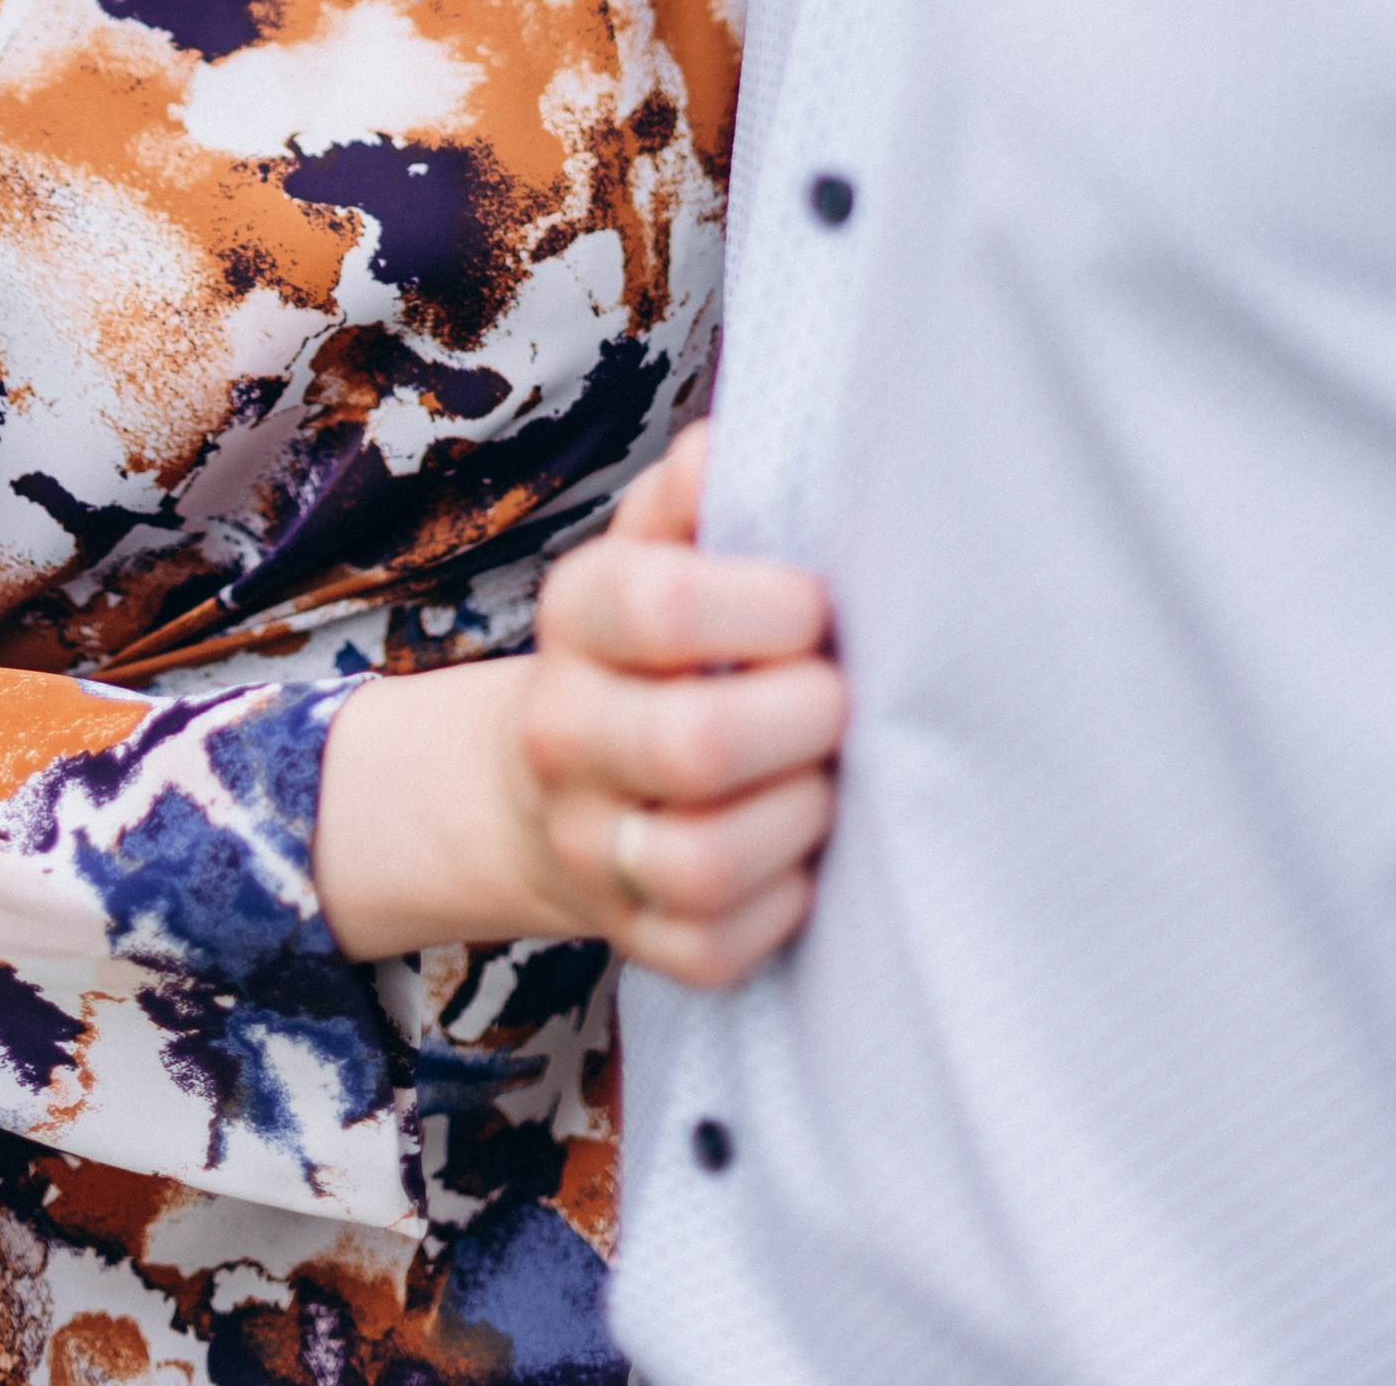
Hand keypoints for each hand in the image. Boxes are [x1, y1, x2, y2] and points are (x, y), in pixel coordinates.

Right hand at [512, 422, 843, 987]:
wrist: (557, 785)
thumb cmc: (651, 645)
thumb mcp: (657, 548)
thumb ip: (694, 496)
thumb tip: (723, 452)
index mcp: (575, 618)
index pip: (664, 605)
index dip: (770, 606)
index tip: (815, 606)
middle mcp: (564, 736)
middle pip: (695, 744)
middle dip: (804, 715)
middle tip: (838, 695)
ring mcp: (593, 848)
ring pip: (706, 860)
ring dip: (801, 812)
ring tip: (824, 774)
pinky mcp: (640, 942)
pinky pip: (723, 943)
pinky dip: (788, 899)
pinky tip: (802, 849)